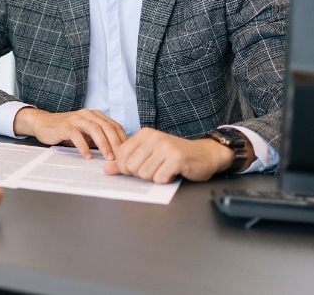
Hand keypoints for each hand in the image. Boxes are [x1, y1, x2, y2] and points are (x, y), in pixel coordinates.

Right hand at [13, 107, 126, 159]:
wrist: (43, 123)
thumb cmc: (67, 130)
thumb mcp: (86, 133)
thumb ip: (98, 138)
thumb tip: (117, 152)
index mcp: (95, 115)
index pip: (114, 125)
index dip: (123, 139)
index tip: (128, 153)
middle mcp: (87, 114)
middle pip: (107, 127)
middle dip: (116, 143)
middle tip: (121, 157)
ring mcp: (76, 119)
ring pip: (94, 129)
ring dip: (103, 144)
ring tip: (108, 157)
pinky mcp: (65, 125)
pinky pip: (77, 135)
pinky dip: (84, 146)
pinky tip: (87, 155)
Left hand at [102, 128, 233, 182]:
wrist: (206, 154)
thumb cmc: (175, 155)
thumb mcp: (149, 154)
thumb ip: (126, 161)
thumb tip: (107, 169)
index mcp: (144, 134)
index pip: (121, 155)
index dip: (126, 168)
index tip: (139, 167)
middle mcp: (154, 138)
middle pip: (131, 167)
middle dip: (141, 174)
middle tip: (156, 168)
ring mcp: (166, 147)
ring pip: (145, 174)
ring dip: (155, 177)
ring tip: (165, 169)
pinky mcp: (177, 159)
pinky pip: (160, 178)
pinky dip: (166, 180)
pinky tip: (173, 172)